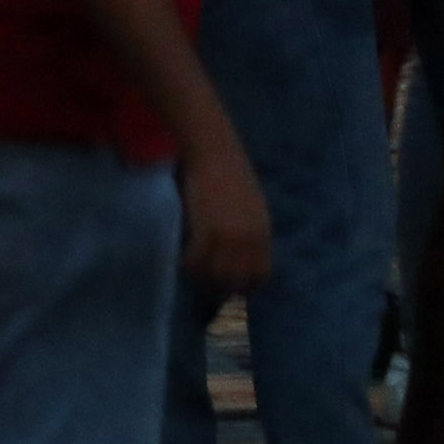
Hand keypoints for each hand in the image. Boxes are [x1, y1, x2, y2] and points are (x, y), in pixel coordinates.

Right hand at [177, 140, 271, 292]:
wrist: (214, 152)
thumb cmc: (229, 174)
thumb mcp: (250, 208)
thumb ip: (247, 232)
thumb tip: (235, 257)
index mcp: (263, 234)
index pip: (260, 274)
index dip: (246, 288)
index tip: (231, 292)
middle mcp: (250, 240)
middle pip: (238, 280)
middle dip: (222, 291)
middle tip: (206, 291)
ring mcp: (230, 236)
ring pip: (216, 275)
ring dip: (202, 281)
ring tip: (191, 276)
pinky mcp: (207, 229)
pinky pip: (197, 260)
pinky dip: (188, 266)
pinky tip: (181, 261)